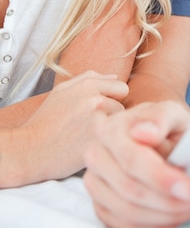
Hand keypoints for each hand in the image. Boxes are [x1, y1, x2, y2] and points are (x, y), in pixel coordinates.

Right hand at [1, 71, 127, 187]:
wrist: (29, 150)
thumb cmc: (45, 121)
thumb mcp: (62, 91)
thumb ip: (90, 79)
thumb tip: (114, 77)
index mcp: (88, 85)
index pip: (121, 88)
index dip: (113, 100)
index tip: (100, 110)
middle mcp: (95, 99)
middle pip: (123, 106)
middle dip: (114, 114)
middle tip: (96, 124)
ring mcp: (98, 120)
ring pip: (119, 123)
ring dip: (110, 129)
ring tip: (90, 136)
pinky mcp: (98, 141)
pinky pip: (114, 139)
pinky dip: (107, 143)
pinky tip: (92, 145)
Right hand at [83, 101, 189, 227]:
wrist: (157, 137)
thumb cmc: (166, 126)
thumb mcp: (172, 113)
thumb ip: (161, 117)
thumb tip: (144, 133)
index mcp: (111, 128)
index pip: (131, 159)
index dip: (160, 177)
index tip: (187, 188)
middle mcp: (97, 155)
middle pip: (129, 190)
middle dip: (169, 201)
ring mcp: (96, 182)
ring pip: (127, 212)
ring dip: (166, 216)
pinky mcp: (101, 205)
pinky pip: (125, 227)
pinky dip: (155, 226)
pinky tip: (176, 215)